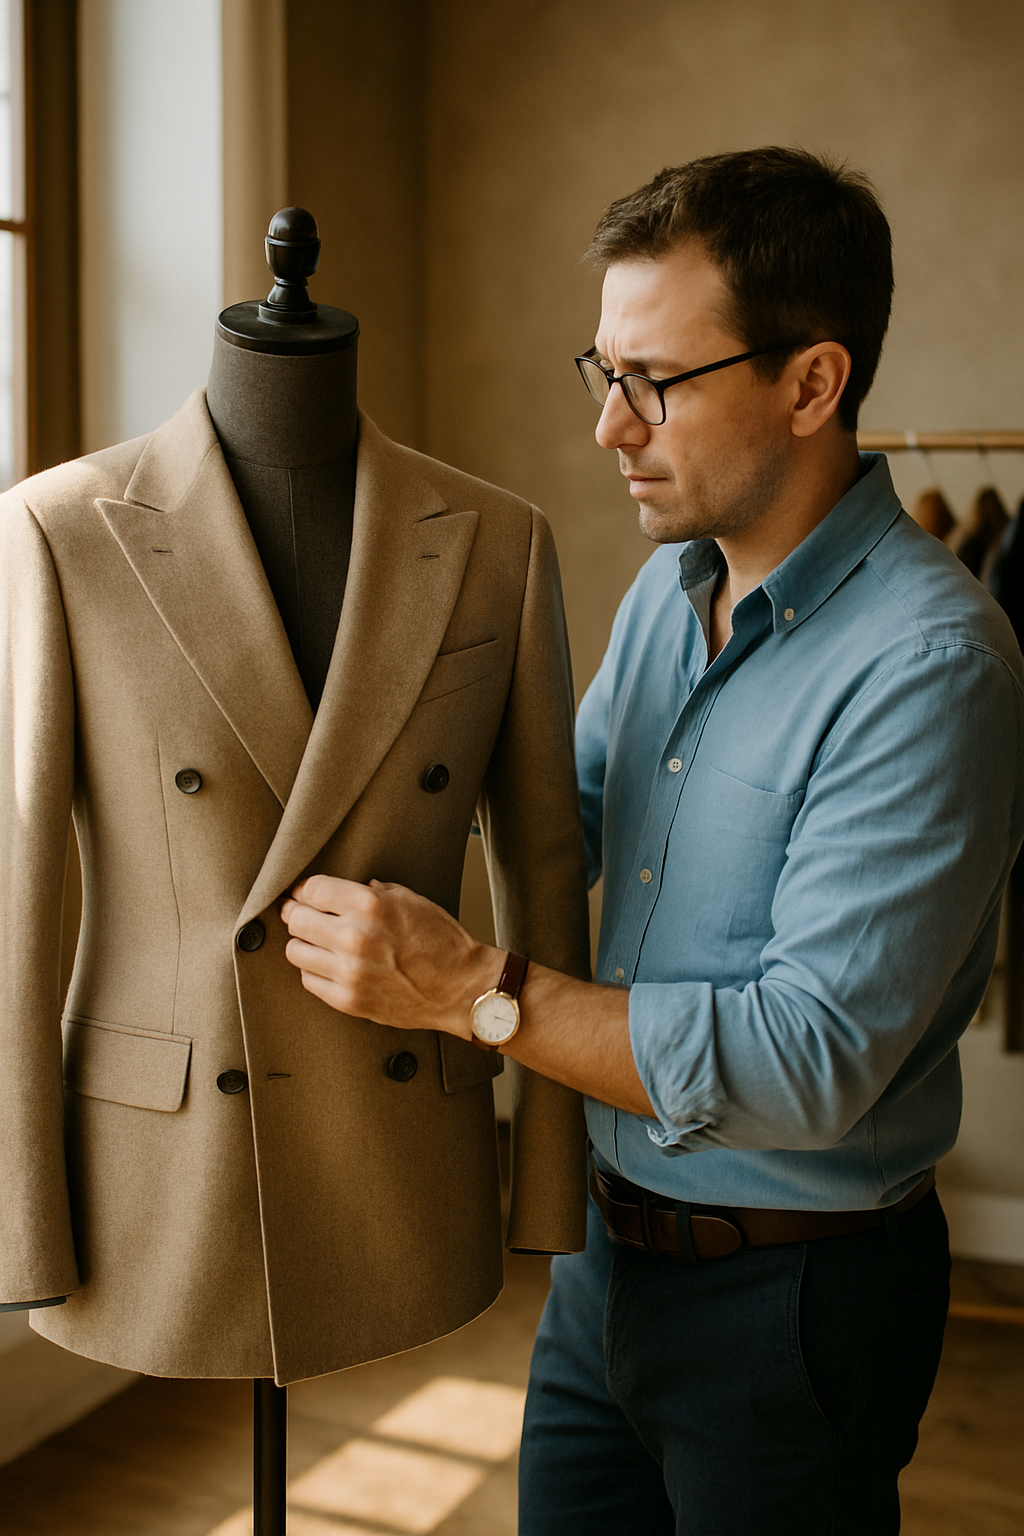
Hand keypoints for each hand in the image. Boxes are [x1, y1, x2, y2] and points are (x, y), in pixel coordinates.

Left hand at [280, 876, 501, 1038]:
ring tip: (316, 942)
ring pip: (295, 952)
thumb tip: (341, 893)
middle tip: (301, 914)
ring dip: (304, 944)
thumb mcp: (411, 900)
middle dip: (297, 914)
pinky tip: (330, 965)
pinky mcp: (348, 1000)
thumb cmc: (441, 942)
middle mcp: (354, 937)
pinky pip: (309, 980)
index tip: (304, 894)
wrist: (461, 988)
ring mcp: (349, 972)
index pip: (312, 889)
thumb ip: (373, 892)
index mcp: (370, 905)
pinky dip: (315, 971)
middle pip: (295, 919)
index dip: (304, 890)